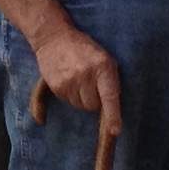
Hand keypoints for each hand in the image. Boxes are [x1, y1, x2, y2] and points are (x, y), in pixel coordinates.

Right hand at [24, 22, 121, 137]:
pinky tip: (68, 80)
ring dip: (81, 98)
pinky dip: (70, 95)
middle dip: (95, 100)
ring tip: (78, 79)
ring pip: (80, 106)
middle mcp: (85, 75)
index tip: (115, 130)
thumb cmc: (83, 48)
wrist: (53, 38)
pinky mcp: (56, 86)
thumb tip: (112, 105)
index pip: (109, 96)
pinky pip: (68, 101)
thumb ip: (110, 79)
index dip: (112, 115)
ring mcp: (69, 81)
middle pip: (93, 106)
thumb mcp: (104, 57)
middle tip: (91, 84)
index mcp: (102, 66)